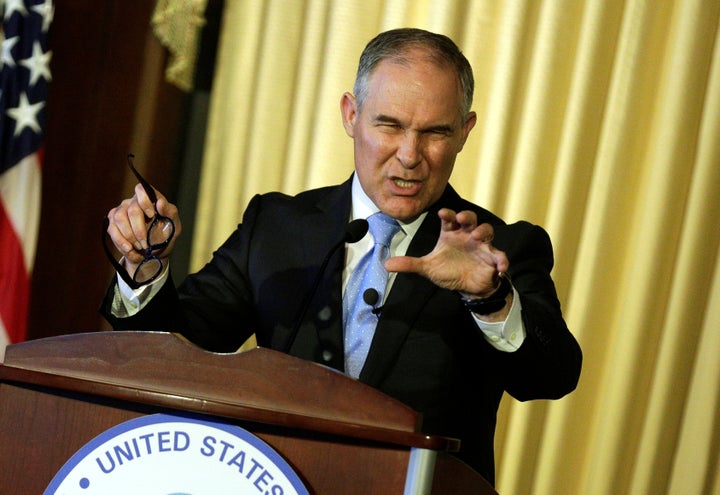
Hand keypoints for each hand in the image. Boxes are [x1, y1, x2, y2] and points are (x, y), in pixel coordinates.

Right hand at [105, 183, 181, 274]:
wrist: (153, 253)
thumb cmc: (165, 235)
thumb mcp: (174, 225)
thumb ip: (170, 212)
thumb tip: (160, 202)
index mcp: (149, 199)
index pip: (141, 189)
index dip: (145, 201)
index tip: (151, 215)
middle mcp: (132, 202)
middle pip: (132, 211)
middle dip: (139, 230)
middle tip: (146, 244)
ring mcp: (120, 211)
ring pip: (119, 219)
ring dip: (130, 237)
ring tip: (140, 247)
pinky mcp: (112, 223)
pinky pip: (112, 230)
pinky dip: (122, 243)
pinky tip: (130, 250)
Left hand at [385, 208, 508, 296]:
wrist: (467, 286)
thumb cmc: (448, 270)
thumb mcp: (427, 268)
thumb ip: (409, 264)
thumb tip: (386, 265)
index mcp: (451, 233)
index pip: (449, 219)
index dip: (447, 214)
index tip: (442, 213)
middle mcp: (466, 235)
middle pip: (470, 219)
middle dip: (467, 216)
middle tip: (462, 219)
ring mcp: (481, 245)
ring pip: (487, 231)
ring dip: (483, 232)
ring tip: (476, 237)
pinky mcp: (492, 258)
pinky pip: (499, 256)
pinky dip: (501, 260)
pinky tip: (499, 267)